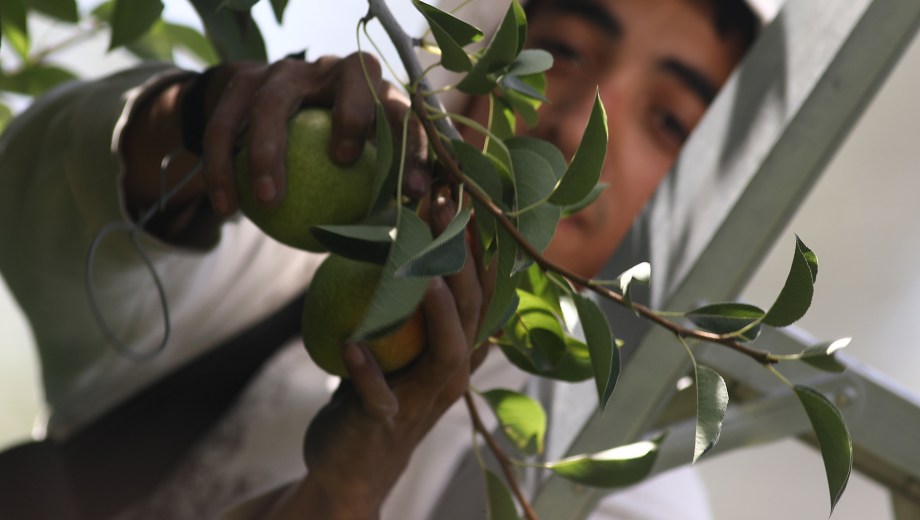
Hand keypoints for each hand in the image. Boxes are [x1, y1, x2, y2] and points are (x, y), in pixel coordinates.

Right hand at [198, 52, 430, 215]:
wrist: (261, 111)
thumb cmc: (324, 157)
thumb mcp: (353, 168)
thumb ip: (375, 196)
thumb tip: (400, 247)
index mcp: (375, 91)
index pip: (404, 111)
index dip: (414, 147)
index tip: (414, 192)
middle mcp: (335, 70)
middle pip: (354, 72)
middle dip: (354, 112)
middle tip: (343, 160)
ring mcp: (286, 71)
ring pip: (273, 103)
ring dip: (267, 153)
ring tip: (268, 202)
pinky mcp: (241, 80)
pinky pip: (225, 126)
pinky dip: (222, 167)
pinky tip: (226, 207)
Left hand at [253, 197, 490, 519]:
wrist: (348, 467)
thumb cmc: (371, 392)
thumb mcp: (394, 344)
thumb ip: (400, 302)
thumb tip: (388, 232)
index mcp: (456, 349)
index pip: (480, 291)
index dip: (476, 244)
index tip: (462, 193)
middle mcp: (451, 374)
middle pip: (472, 314)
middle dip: (461, 260)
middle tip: (445, 207)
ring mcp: (422, 402)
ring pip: (446, 356)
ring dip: (438, 314)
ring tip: (422, 273)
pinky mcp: (386, 426)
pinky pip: (380, 398)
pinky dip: (368, 372)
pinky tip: (350, 345)